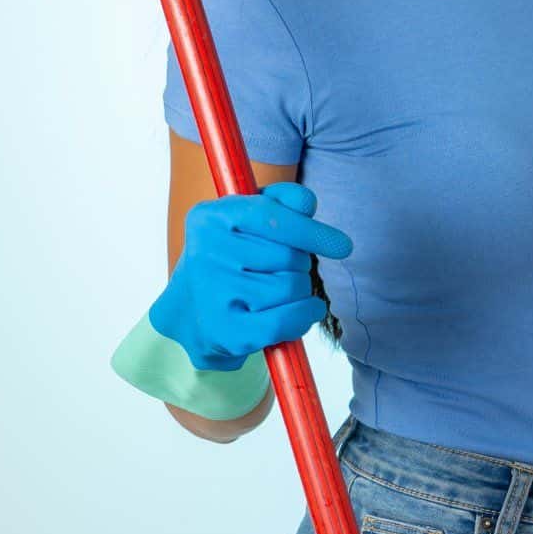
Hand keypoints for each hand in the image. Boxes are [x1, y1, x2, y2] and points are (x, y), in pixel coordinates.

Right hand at [147, 181, 353, 370]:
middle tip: (283, 270)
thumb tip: (307, 204)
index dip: (311, 231)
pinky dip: (304, 316)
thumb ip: (281, 201)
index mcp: (210, 217)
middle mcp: (205, 253)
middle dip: (300, 263)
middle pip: (289, 256)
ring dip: (301, 291)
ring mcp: (213, 295)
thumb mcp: (247, 219)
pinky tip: (304, 311)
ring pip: (292, 287)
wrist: (190, 312)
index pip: (270, 215)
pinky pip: (285, 320)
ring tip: (282, 292)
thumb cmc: (232, 257)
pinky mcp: (225, 332)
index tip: (342, 245)